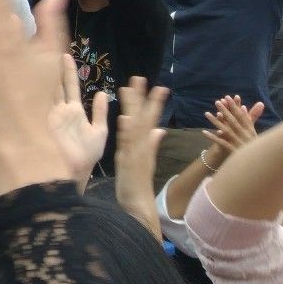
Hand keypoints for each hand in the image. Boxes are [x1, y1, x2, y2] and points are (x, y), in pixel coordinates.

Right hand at [46, 54, 109, 190]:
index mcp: (73, 111)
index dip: (68, 71)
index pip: (70, 86)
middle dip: (52, 66)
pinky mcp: (41, 118)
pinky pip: (38, 99)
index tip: (66, 55)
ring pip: (45, 88)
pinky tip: (31, 73)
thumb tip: (101, 93)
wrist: (75, 172)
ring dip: (42, 72)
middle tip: (47, 46)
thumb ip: (100, 113)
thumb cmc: (86, 156)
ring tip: (37, 52)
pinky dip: (35, 87)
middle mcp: (59, 109)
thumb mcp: (99, 133)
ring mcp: (48, 113)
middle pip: (55, 83)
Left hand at [113, 77, 168, 234]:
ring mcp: (136, 153)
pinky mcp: (128, 162)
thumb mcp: (145, 160)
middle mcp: (142, 146)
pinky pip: (127, 145)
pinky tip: (123, 119)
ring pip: (135, 127)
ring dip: (132, 108)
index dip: (152, 102)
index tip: (156, 85)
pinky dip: (126, 132)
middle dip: (142, 98)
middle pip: (143, 118)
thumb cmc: (138, 183)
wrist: (139, 206)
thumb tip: (159, 129)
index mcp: (145, 144)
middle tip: (140, 77)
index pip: (150, 119)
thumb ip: (152, 143)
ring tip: (128, 89)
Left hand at [203, 94, 264, 166]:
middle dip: (225, 111)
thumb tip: (244, 107)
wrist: (256, 166)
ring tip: (206, 113)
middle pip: (233, 121)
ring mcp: (239, 143)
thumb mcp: (253, 134)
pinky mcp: (233, 151)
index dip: (234, 107)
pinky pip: (221, 143)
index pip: (242, 117)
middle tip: (217, 102)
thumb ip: (248, 120)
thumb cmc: (253, 148)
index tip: (227, 98)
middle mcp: (245, 136)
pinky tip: (204, 132)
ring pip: (225, 130)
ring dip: (215, 121)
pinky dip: (213, 137)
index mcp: (250, 131)